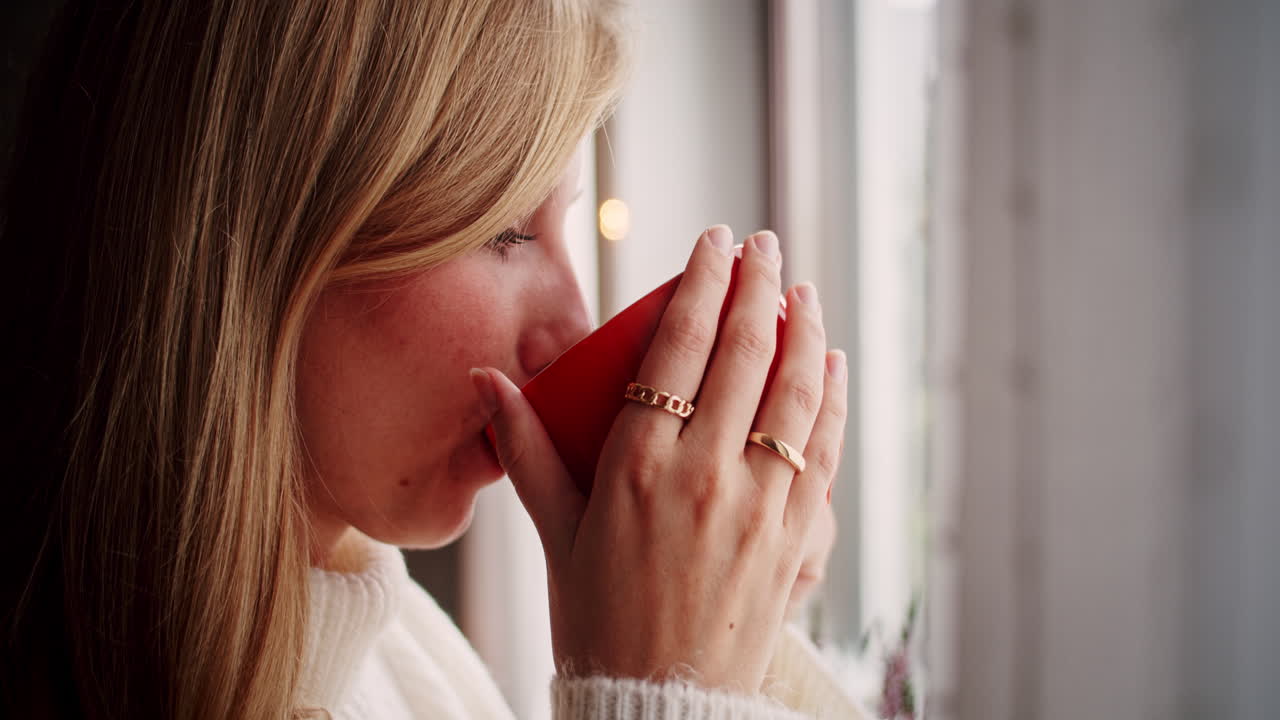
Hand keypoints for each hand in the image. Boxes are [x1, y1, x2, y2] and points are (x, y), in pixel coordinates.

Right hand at [477, 225, 847, 693]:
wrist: (657, 704)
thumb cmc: (595, 617)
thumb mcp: (554, 531)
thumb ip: (524, 449)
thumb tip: (485, 381)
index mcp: (641, 467)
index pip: (682, 346)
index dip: (704, 281)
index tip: (716, 241)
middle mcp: (709, 476)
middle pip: (748, 353)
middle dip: (760, 285)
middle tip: (765, 245)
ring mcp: (762, 506)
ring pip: (798, 394)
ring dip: (807, 331)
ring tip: (803, 290)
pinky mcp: (797, 537)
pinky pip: (824, 449)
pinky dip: (833, 399)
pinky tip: (833, 366)